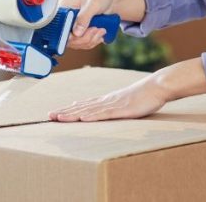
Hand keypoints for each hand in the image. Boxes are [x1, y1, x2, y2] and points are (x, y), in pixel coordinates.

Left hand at [49, 75, 169, 121]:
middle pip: (81, 107)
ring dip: (73, 114)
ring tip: (59, 118)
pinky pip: (105, 114)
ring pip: (89, 110)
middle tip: (49, 116)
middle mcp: (106, 101)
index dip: (68, 109)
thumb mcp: (124, 100)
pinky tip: (83, 118)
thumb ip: (110, 105)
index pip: (83, 104)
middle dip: (65, 112)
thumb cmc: (143, 94)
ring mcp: (113, 105)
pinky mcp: (122, 109)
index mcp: (106, 100)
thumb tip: (97, 109)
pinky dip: (93, 116)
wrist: (156, 86)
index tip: (54, 113)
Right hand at [59, 0, 123, 49]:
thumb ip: (84, 17)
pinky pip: (83, 44)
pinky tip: (100, 33)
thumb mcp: (93, 3)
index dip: (66, 34)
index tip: (78, 34)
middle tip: (95, 29)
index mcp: (64, 8)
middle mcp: (66, 19)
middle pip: (67, 39)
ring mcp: (74, 27)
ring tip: (101, 30)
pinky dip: (93, 41)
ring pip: (76, 44)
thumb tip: (76, 33)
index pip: (58, 26)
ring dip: (91, 40)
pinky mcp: (82, 33)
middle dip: (84, 38)